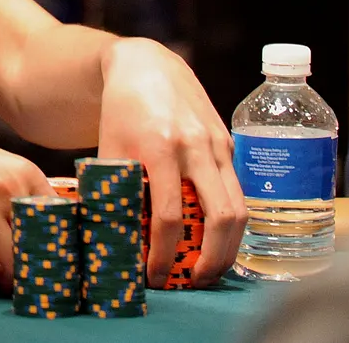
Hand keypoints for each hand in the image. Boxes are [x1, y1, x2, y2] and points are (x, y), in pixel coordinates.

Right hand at [0, 120, 50, 288]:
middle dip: (34, 267)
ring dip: (9, 280)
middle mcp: (6, 189)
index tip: (49, 257)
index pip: (58, 217)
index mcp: (21, 171)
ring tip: (1, 284)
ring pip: (13, 263)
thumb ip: (14, 188)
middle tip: (28, 279)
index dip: (57, 242)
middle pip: (38, 244)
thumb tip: (35, 226)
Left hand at [96, 38, 246, 288]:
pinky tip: (218, 237)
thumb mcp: (110, 148)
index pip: (168, 215)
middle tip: (195, 282)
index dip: (162, 253)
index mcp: (159, 147)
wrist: (146, 65)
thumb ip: (115, 189)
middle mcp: (195, 146)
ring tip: (211, 268)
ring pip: (238, 208)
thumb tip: (115, 240)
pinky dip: (231, 221)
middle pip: (219, 217)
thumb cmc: (121, 110)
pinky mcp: (228, 144)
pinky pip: (238, 191)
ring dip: (229, 247)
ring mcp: (217, 145)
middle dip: (210, 259)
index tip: (154, 275)